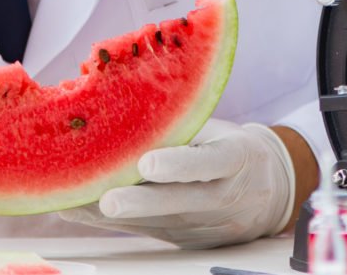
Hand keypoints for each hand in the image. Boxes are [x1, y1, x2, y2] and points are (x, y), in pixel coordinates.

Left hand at [57, 119, 294, 249]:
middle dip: (140, 203)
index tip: (147, 164)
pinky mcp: (186, 239)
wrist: (272, 191)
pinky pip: (148, 231)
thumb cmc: (234, 149)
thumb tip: (125, 107)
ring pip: (158, 222)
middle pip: (180, 202)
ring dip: (115, 215)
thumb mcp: (221, 132)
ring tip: (74, 204)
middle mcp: (223, 199)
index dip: (179, 165)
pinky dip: (112, 223)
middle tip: (107, 201)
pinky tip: (78, 211)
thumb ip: (183, 128)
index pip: (210, 163)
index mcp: (236, 160)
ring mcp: (205, 225)